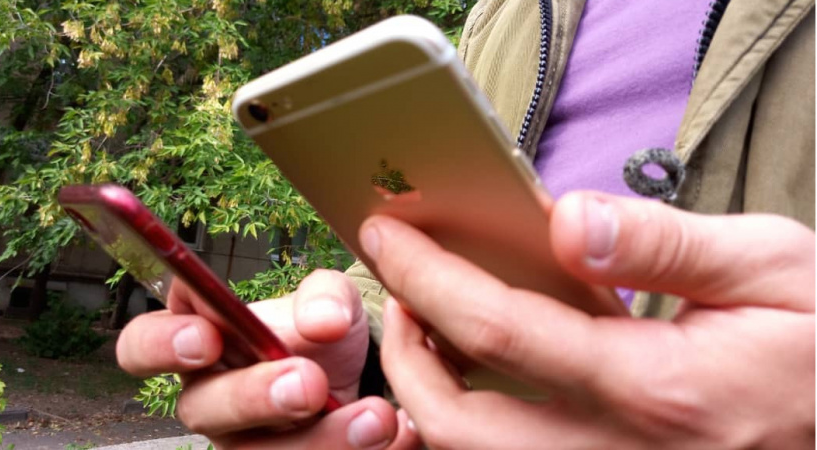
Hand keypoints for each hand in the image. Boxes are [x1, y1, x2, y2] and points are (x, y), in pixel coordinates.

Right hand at [116, 269, 418, 448]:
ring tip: (376, 419)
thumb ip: (326, 300)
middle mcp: (212, 399)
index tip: (205, 336)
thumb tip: (324, 321)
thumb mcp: (332, 303)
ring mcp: (244, 443)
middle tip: (308, 383)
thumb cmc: (326, 332)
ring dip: (320, 440)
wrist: (367, 376)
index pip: (144, 344)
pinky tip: (396, 433)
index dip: (161, 343)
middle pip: (203, 409)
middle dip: (255, 396)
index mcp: (203, 341)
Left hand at [360, 191, 814, 448]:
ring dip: (429, 399)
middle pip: (459, 425)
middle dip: (405, 357)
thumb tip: (567, 221)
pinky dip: (473, 425)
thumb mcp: (773, 268)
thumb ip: (664, 246)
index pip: (501, 330)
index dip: (428, 278)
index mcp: (659, 388)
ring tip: (428, 331)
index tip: (387, 237)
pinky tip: (478, 376)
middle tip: (399, 294)